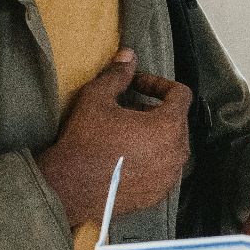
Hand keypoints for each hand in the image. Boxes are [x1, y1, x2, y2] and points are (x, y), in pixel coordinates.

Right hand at [38, 50, 191, 227]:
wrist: (69, 189)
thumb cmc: (84, 141)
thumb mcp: (97, 98)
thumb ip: (118, 74)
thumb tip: (128, 56)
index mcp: (168, 126)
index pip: (180, 94)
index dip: (158, 83)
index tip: (137, 84)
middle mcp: (177, 153)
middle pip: (177, 120)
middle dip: (155, 108)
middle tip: (127, 105)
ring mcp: (169, 176)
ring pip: (171, 145)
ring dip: (154, 133)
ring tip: (125, 130)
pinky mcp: (158, 193)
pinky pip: (164, 168)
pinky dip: (151, 157)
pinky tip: (126, 154)